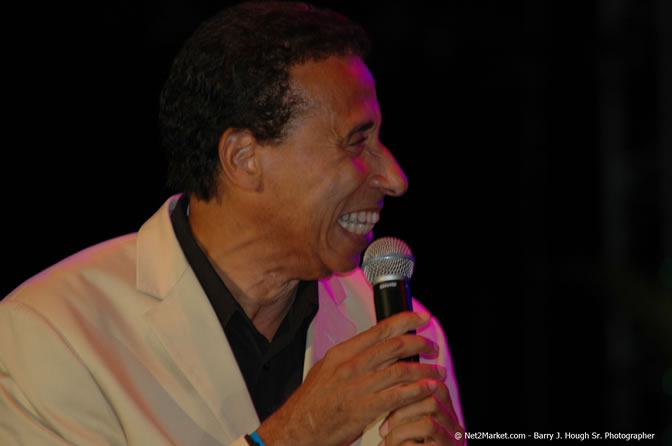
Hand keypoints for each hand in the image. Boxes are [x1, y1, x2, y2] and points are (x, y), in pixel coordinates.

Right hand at [256, 312, 446, 445]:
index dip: (404, 320)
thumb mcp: (327, 369)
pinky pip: (398, 395)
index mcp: (342, 353)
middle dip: (419, 342)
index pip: (379, 329)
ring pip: (400, 370)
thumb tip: (372, 347)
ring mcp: (357, 387)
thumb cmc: (312, 402)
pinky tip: (428, 389)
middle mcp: (350, 365)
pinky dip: (417, 390)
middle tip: (432, 345)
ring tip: (437, 371)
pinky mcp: (364, 409)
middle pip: (393, 346)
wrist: (296, 429)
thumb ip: (350, 357)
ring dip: (424, 369)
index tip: (420, 316)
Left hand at [378, 378, 463, 445]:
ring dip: (401, 428)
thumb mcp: (404, 429)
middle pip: (432, 398)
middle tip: (383, 427)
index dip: (411, 385)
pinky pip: (424, 439)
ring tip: (386, 441)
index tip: (388, 396)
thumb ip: (404, 410)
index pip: (436, 386)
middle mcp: (454, 428)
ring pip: (429, 418)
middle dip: (402, 409)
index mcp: (445, 416)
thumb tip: (390, 381)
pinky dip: (403, 442)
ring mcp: (452, 441)